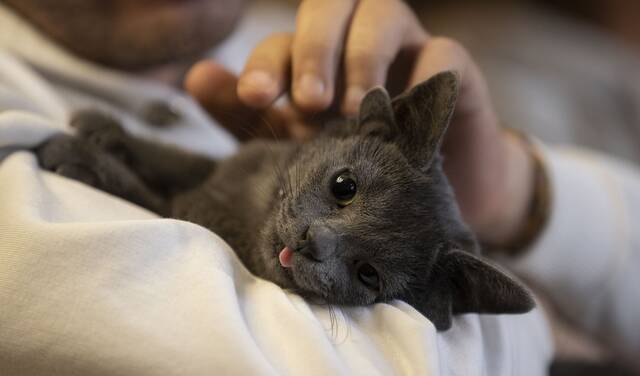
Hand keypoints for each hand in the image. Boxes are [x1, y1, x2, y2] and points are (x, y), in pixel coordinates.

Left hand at [185, 0, 534, 248]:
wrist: (426, 206)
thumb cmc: (353, 170)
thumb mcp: (291, 149)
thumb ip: (246, 117)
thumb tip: (197, 76)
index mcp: (314, 63)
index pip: (282, 43)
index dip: (264, 63)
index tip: (254, 98)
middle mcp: (355, 44)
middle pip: (331, 7)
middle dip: (313, 48)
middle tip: (308, 100)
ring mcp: (406, 52)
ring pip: (383, 14)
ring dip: (362, 56)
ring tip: (353, 110)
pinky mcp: (453, 73)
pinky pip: (443, 51)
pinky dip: (426, 70)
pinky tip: (409, 103)